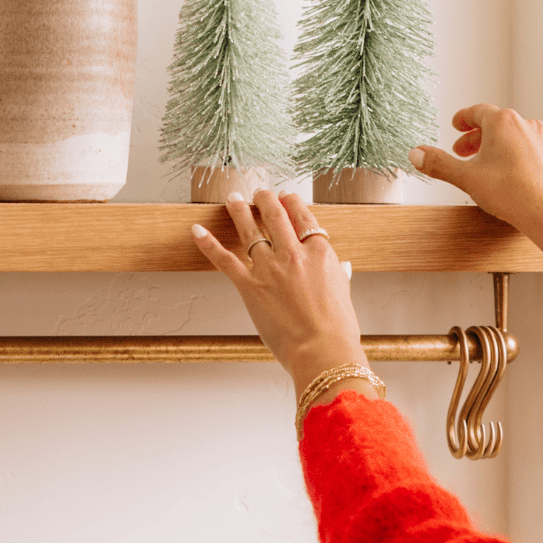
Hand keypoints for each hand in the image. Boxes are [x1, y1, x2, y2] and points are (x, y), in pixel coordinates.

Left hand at [191, 190, 370, 396]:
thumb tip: (343, 267)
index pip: (304, 218)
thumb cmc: (337, 328)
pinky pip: (225, 259)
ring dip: (239, 211)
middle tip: (259, 193)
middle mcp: (294, 254)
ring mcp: (270, 268)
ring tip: (233, 199)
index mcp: (320, 254)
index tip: (287, 197)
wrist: (322, 349)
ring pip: (250, 230)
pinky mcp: (250, 286)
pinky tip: (198, 231)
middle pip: (276, 216)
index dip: (293, 204)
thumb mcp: (344, 295)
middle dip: (265, 200)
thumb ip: (339, 276)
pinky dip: (209, 244)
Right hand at [409, 104, 542, 267]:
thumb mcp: (466, 178)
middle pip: (497, 124)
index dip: (463, 118)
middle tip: (464, 151)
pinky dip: (521, 158)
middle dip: (478, 137)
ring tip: (489, 165)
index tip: (457, 125)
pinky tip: (514, 175)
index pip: (478, 111)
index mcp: (502, 123)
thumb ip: (439, 164)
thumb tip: (416, 154)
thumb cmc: (510, 193)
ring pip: (517, 137)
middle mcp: (526, 125)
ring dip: (500, 147)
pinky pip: (534, 151)